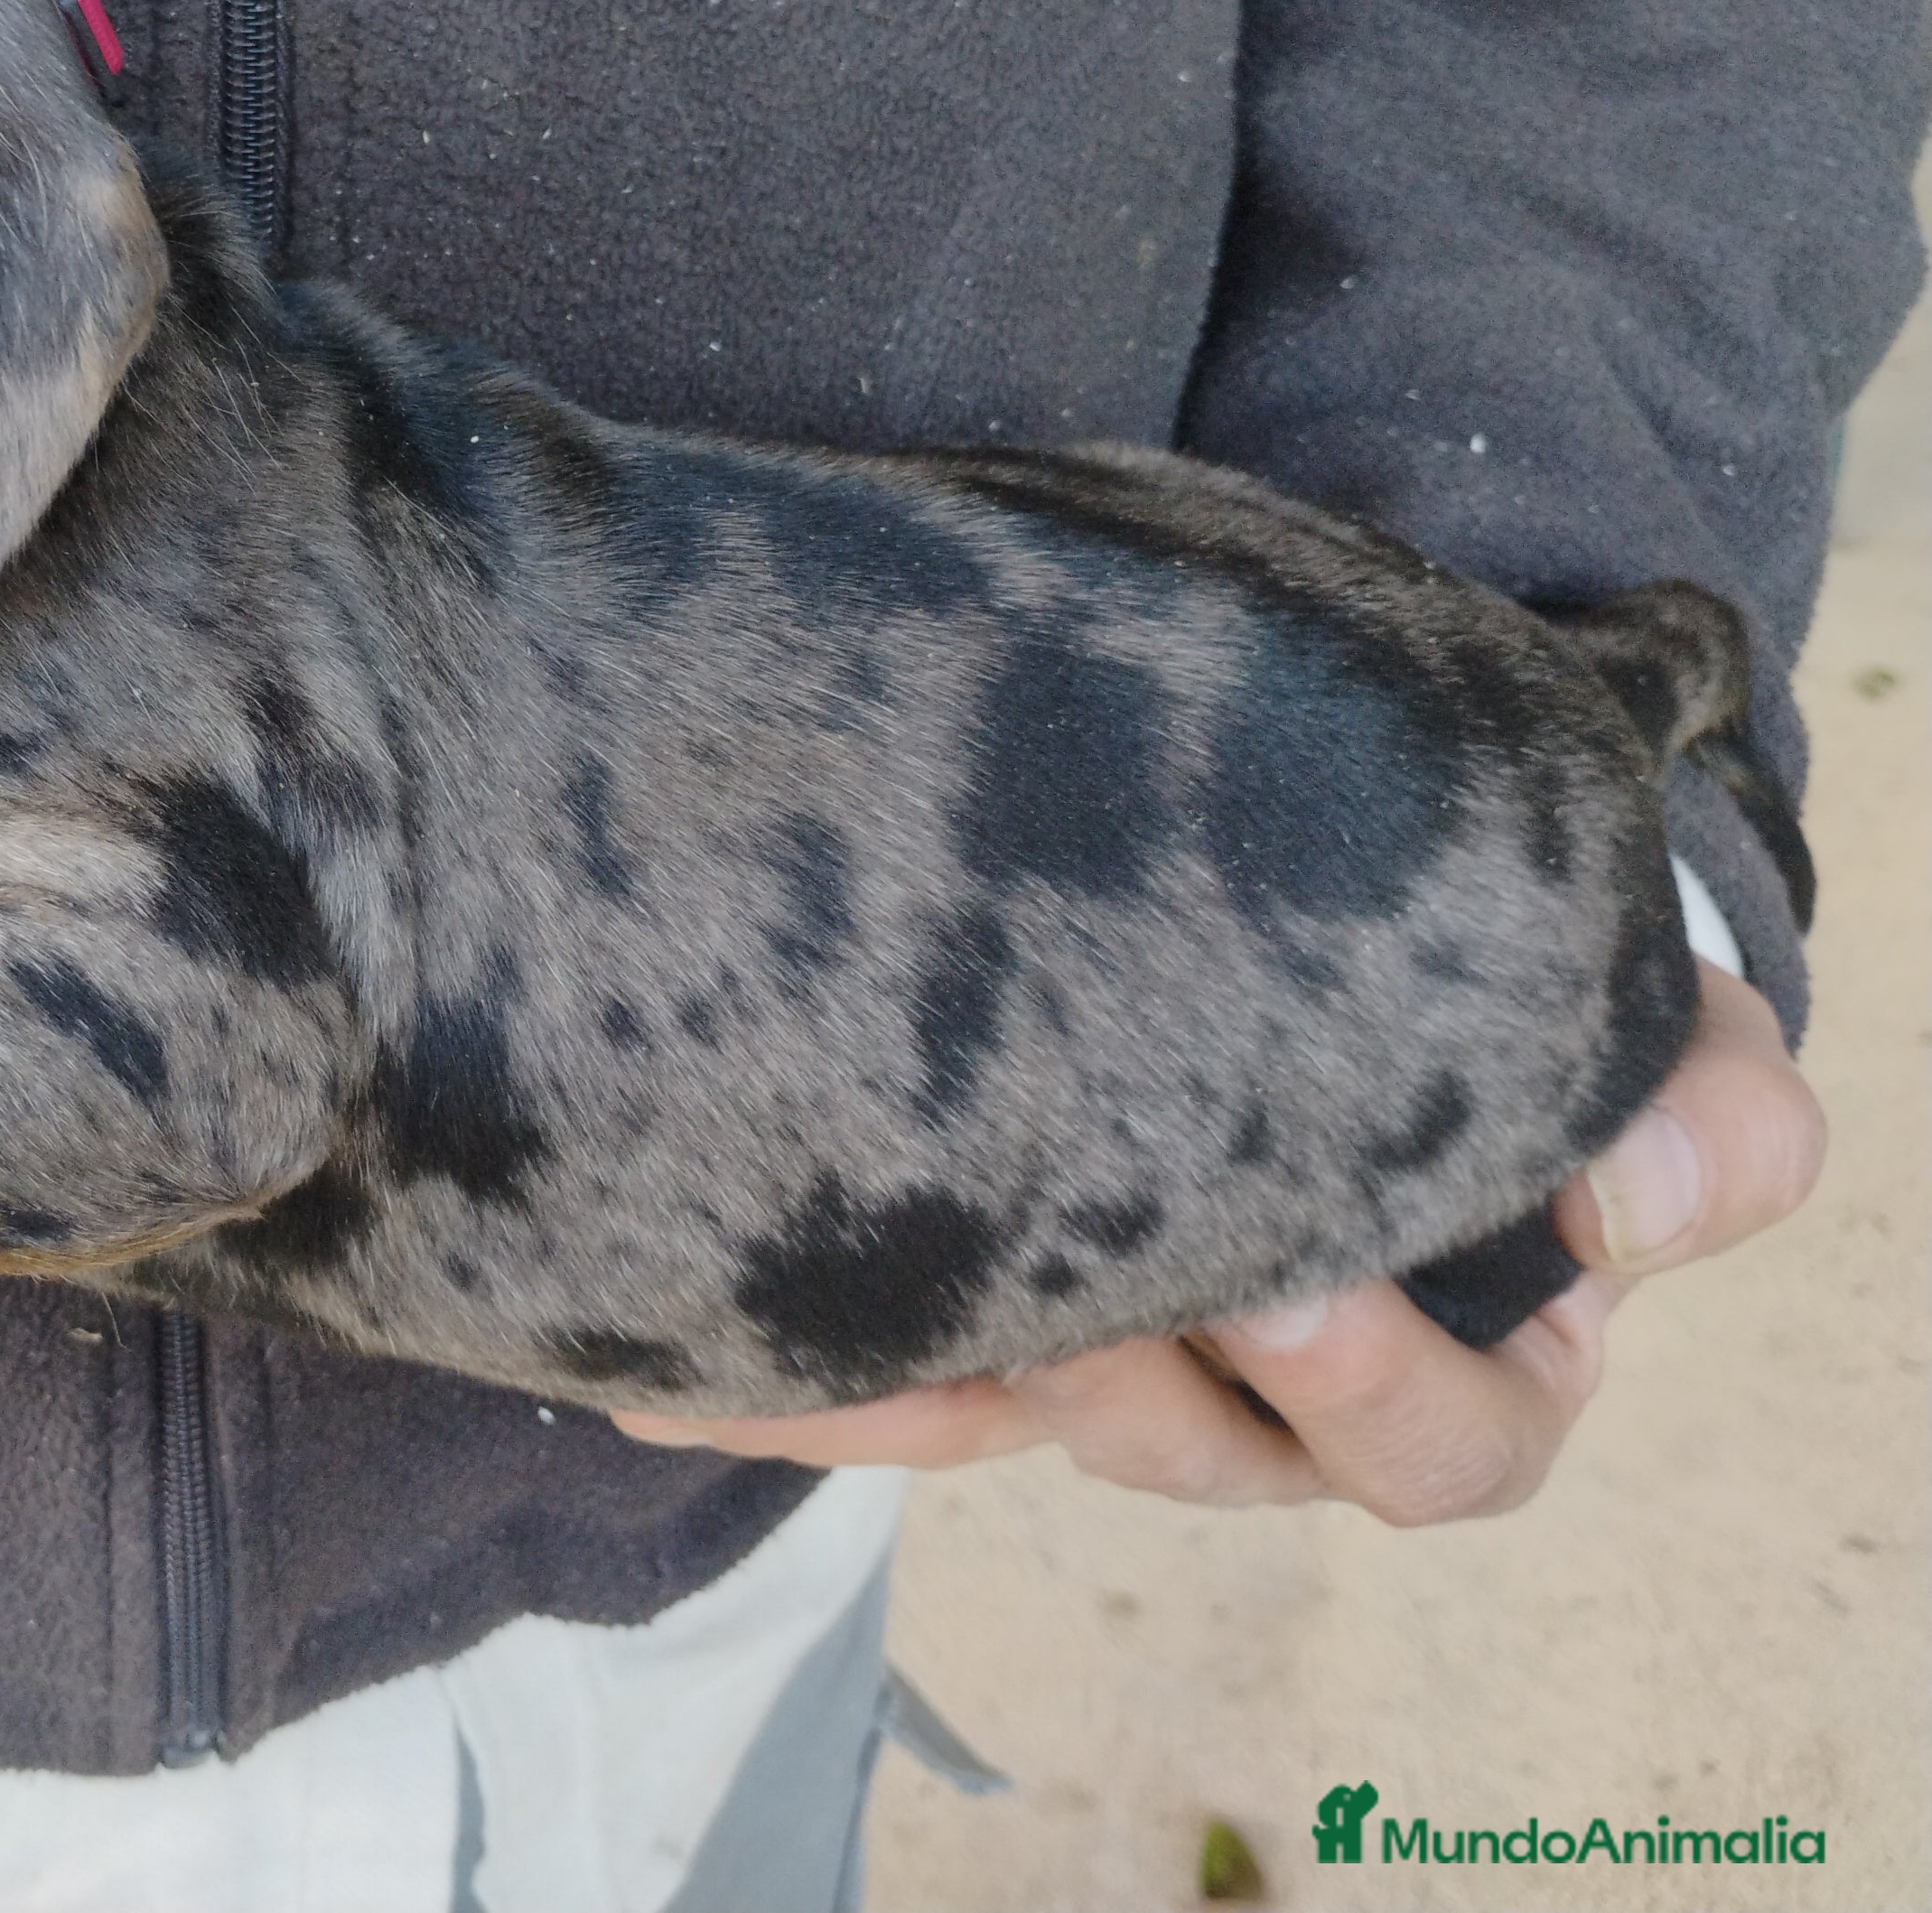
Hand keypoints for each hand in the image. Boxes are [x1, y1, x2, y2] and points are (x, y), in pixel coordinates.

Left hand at [613, 961, 1821, 1521]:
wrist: (1325, 904)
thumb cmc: (1496, 981)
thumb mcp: (1630, 1014)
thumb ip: (1697, 1102)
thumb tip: (1640, 1200)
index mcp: (1432, 1363)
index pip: (1439, 1447)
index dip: (1379, 1390)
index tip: (1289, 1282)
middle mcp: (1242, 1383)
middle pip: (1186, 1450)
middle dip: (1123, 1377)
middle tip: (1068, 1276)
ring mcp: (1080, 1333)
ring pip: (1000, 1404)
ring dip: (926, 1363)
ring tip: (849, 1269)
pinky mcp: (948, 1283)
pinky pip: (851, 1362)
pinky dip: (767, 1361)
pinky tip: (657, 1348)